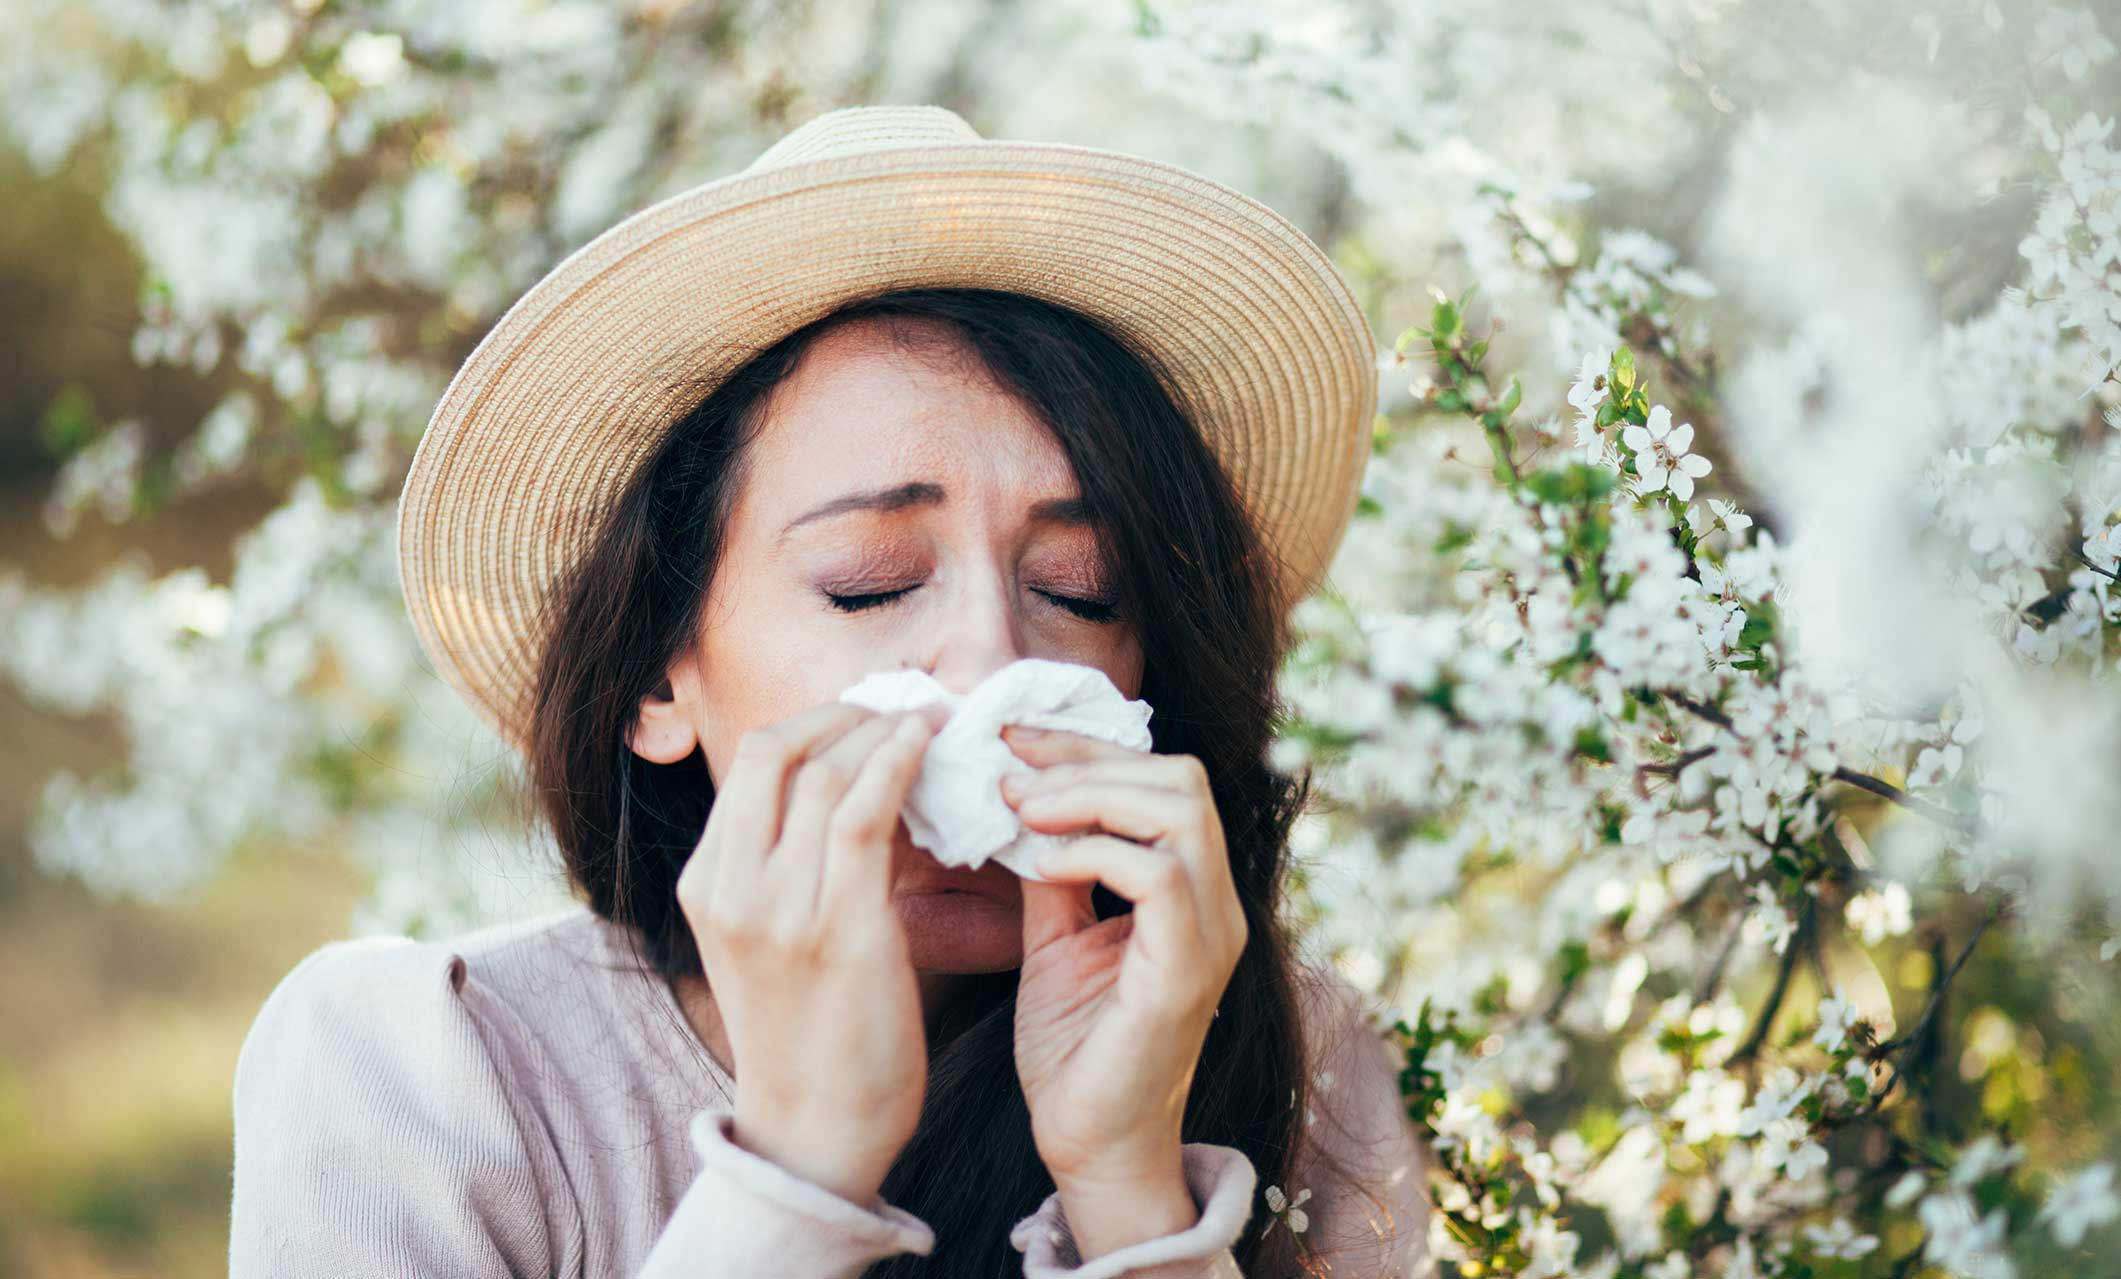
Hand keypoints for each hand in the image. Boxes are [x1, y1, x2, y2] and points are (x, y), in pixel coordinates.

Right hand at [676, 700, 941, 1206]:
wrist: (814, 1132)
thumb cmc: (810, 1034)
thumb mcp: (770, 937)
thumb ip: (791, 864)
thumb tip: (855, 782)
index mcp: (704, 884)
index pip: (753, 762)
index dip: (817, 721)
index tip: (870, 714)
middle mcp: (728, 887)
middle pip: (779, 748)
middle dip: (847, 713)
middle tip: (903, 709)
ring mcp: (777, 908)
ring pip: (826, 772)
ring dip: (886, 732)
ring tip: (930, 724)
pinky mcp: (836, 928)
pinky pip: (864, 813)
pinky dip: (897, 764)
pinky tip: (928, 748)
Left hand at [998, 725, 1247, 1191]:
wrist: (1089, 1147)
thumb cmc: (1075, 1051)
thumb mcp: (1055, 938)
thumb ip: (1053, 869)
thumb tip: (1023, 797)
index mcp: (1193, 891)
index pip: (1162, 779)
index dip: (1087, 748)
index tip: (1013, 741)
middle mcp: (1218, 905)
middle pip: (1181, 778)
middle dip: (1088, 757)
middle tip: (1012, 769)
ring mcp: (1212, 936)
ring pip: (1180, 810)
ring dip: (1091, 794)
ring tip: (1024, 807)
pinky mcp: (1187, 972)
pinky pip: (1160, 875)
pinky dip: (1095, 851)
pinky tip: (1042, 861)